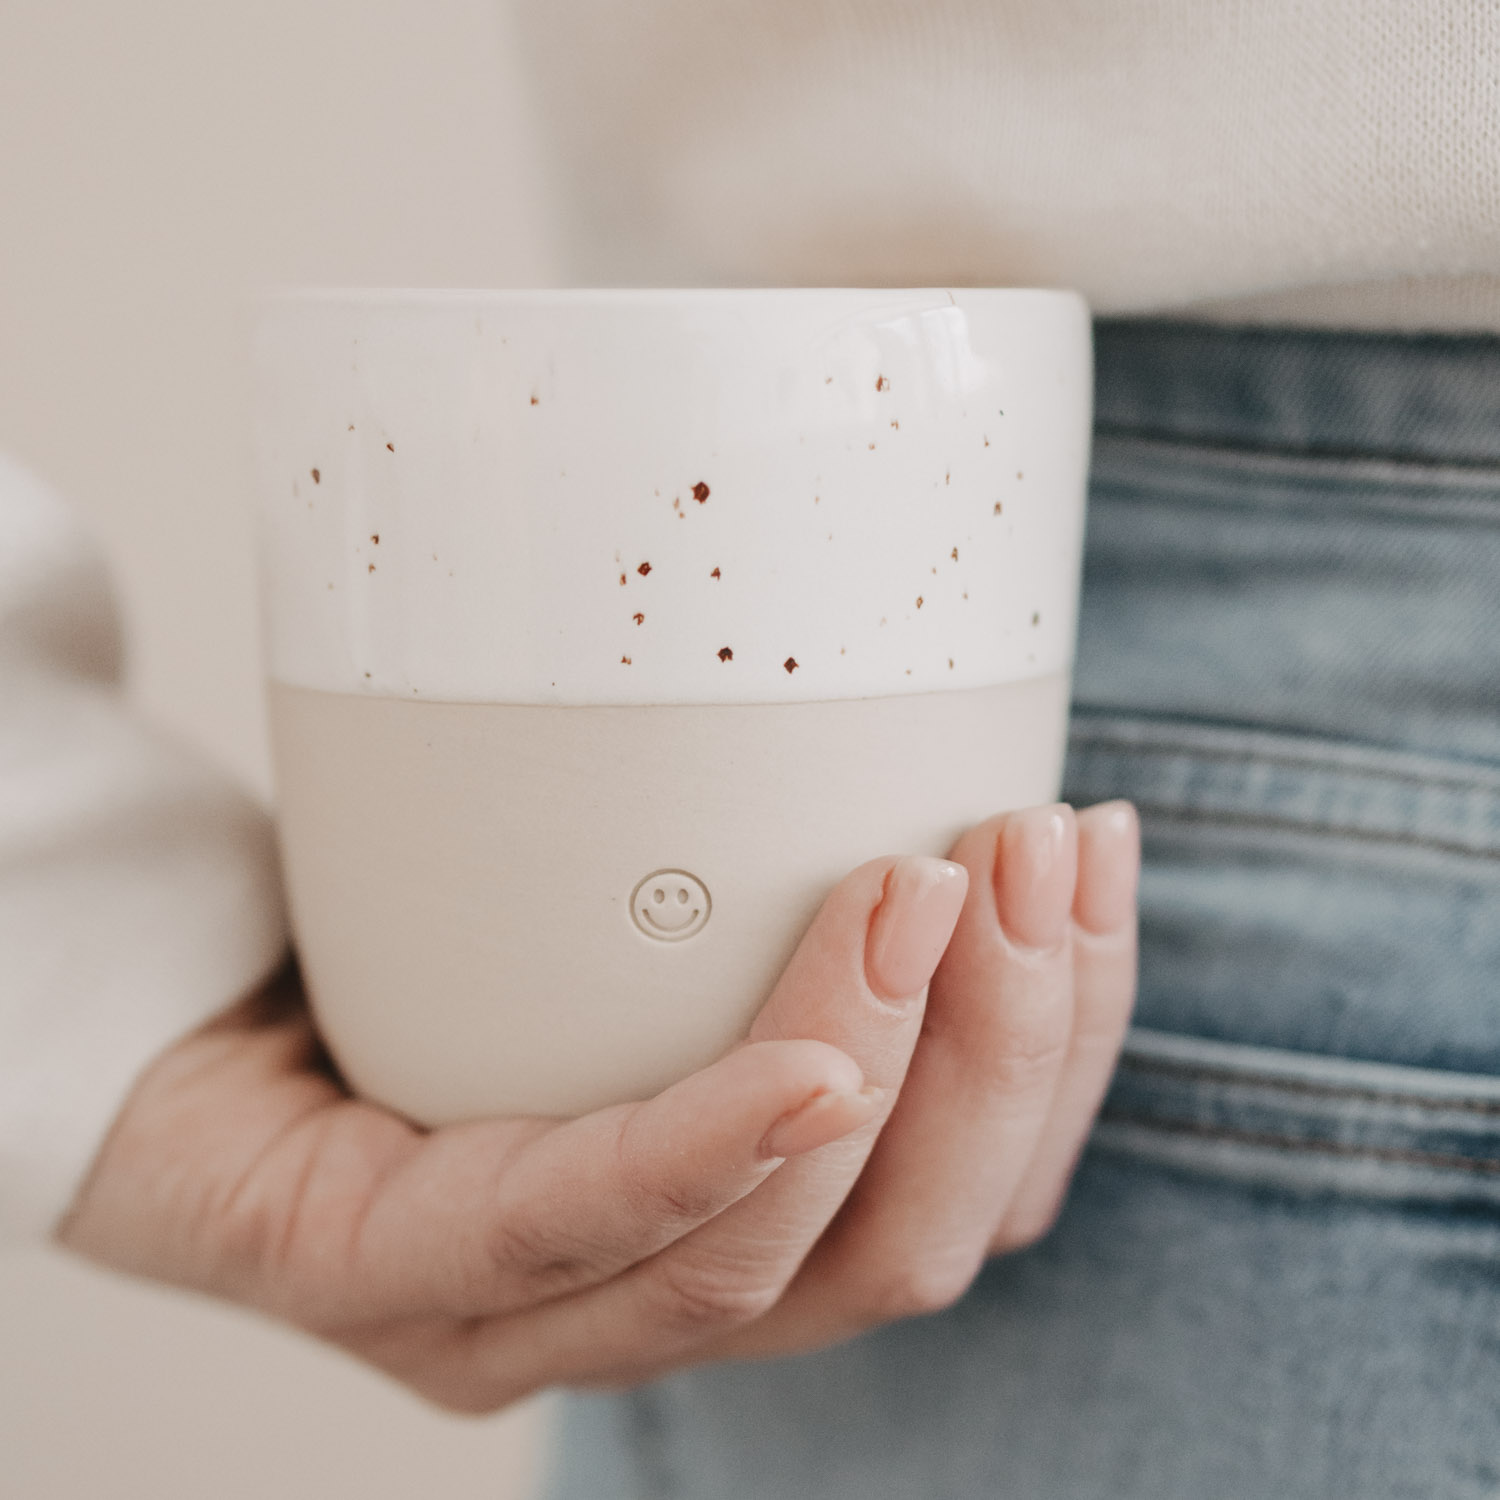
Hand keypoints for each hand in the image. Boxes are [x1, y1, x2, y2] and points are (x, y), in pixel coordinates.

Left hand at [58, 801, 1136, 1409]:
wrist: (185, 1025)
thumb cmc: (438, 950)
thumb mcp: (645, 902)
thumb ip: (777, 874)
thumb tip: (920, 725)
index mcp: (751, 1227)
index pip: (970, 1186)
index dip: (1069, 1041)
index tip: (1092, 856)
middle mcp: (663, 1297)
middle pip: (906, 1244)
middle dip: (1009, 1052)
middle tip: (1032, 855)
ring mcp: (531, 1318)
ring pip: (772, 1267)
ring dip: (895, 1073)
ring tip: (930, 890)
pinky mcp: (401, 1281)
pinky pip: (580, 1226)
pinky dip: (713, 1151)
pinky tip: (811, 1067)